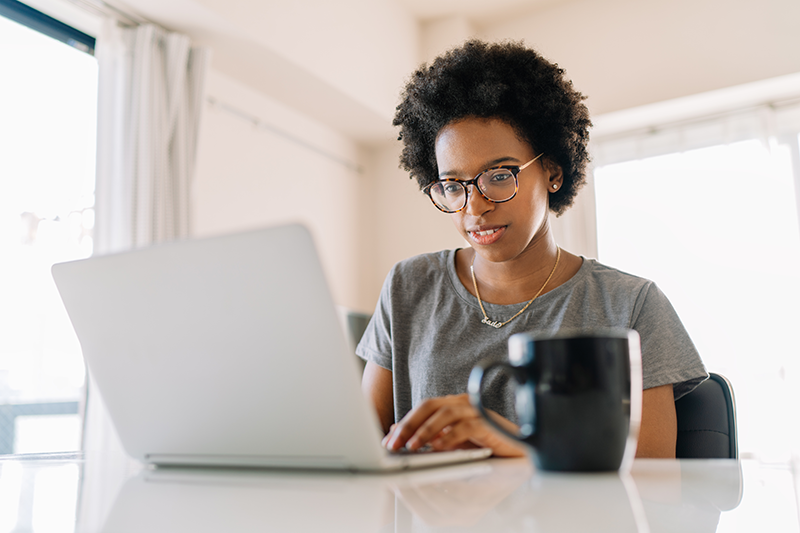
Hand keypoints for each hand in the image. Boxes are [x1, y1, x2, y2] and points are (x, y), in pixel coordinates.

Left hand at [381, 394, 527, 457]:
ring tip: (411, 447)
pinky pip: (466, 427)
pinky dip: (450, 437)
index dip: (403, 423)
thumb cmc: (485, 445)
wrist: (519, 451)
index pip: (422, 408)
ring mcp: (477, 411)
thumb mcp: (450, 442)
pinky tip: (439, 448)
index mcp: (453, 404)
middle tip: (394, 444)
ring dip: (425, 431)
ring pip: (445, 413)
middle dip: (409, 425)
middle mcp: (463, 403)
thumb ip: (427, 437)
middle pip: (430, 406)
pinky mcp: (489, 424)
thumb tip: (395, 434)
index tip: (388, 441)